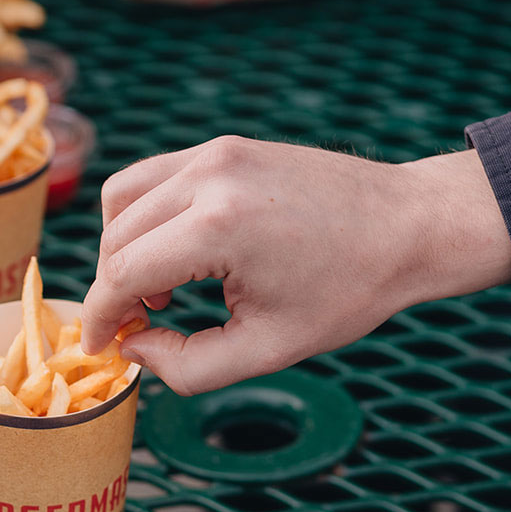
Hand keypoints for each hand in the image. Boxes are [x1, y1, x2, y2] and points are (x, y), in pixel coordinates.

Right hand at [81, 137, 510, 394]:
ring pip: (122, 201)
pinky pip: (151, 179)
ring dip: (121, 250)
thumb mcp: (269, 349)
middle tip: (139, 330)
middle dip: (112, 291)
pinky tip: (175, 254)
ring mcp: (213, 152)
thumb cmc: (349, 290)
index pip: (121, 275)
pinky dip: (143, 217)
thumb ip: (188, 366)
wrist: (410, 224)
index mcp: (218, 227)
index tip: (100, 348)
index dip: (99, 319)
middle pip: (115, 239)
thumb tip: (134, 349)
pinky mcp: (222, 145)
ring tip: (157, 291)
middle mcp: (207, 177)